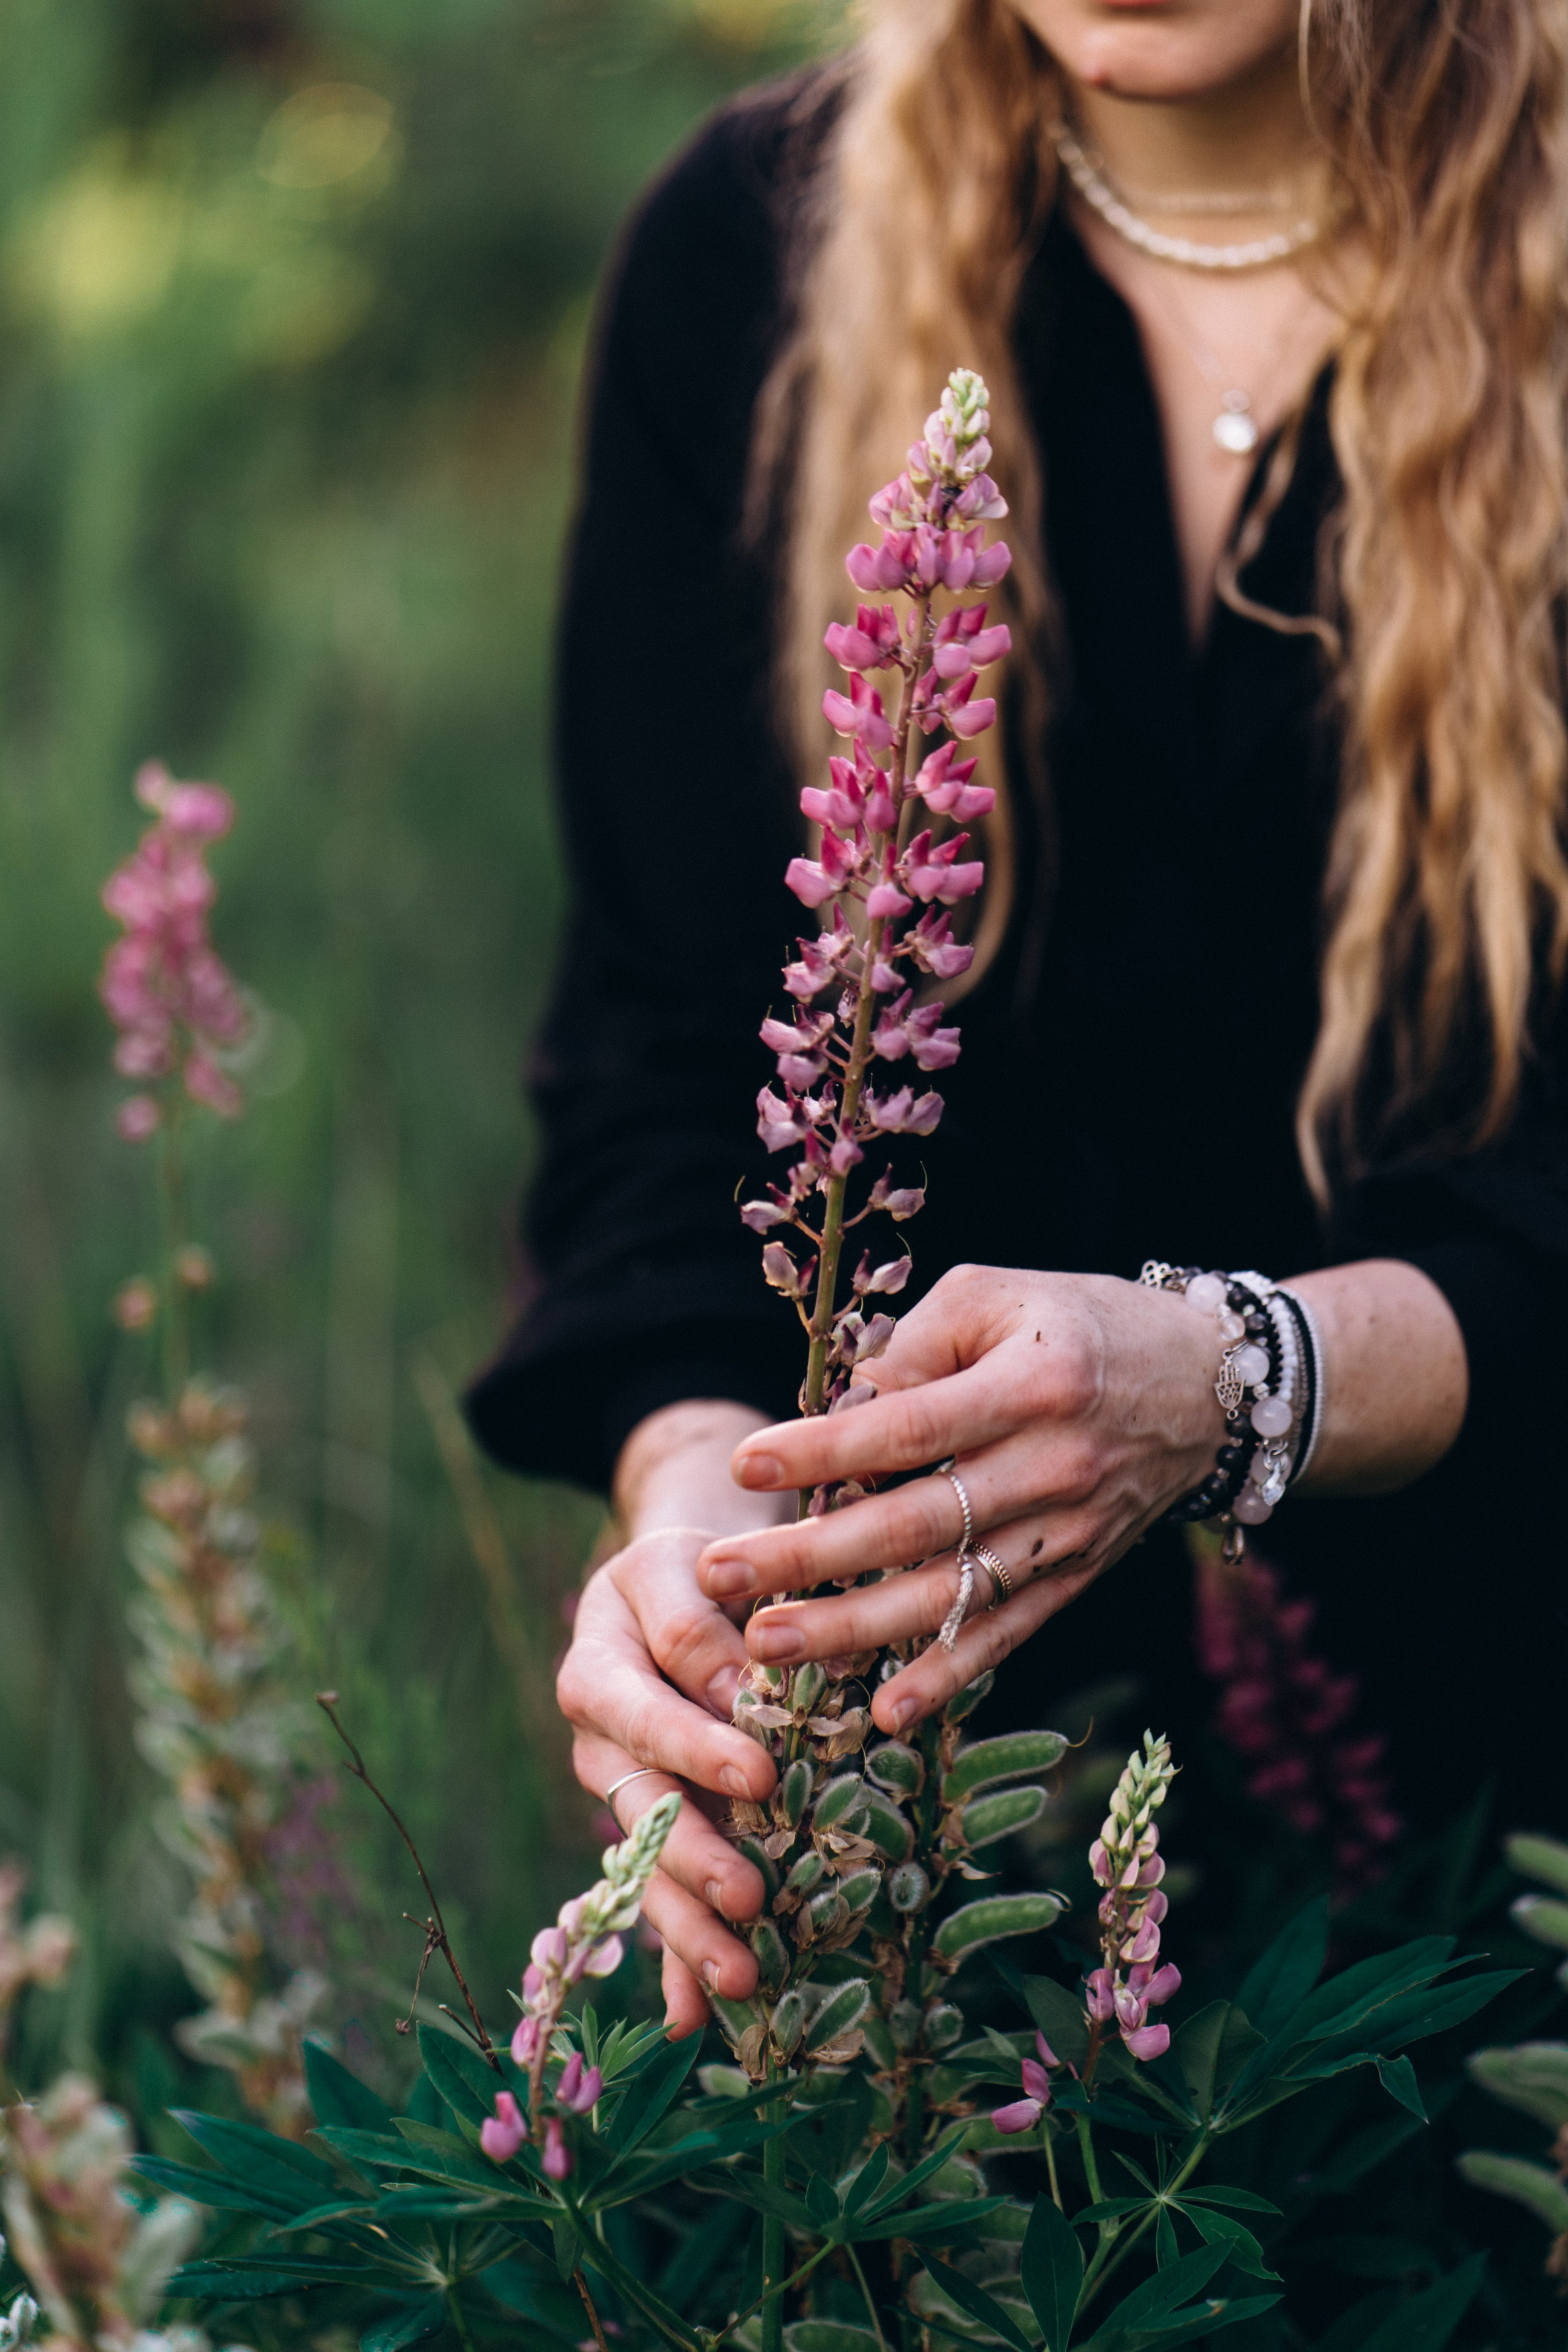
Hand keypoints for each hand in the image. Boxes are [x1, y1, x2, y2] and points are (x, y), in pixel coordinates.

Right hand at [556, 1526, 777, 2038]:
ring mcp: (623, 1796)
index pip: (643, 1711)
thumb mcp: (684, 1564)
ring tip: (743, 1978)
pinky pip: (656, 1900)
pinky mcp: (650, 1834)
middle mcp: (600, 1744)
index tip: (759, 1774)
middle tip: (751, 1897)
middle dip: (695, 1858)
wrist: (681, 1583)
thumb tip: (736, 1688)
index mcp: (598, 1668)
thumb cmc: (691, 1568)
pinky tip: (698, 2021)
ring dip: (690, 1928)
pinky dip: (676, 1962)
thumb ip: (698, 1622)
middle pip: (642, 1808)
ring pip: (648, 1869)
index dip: (697, 1745)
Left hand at [695, 1265, 1224, 1736]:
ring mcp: (1069, 1532)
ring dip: (854, 1629)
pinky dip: (946, 1677)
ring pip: (949, 1594)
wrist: (1210, 1385)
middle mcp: (1053, 1466)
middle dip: (809, 1557)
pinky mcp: (1079, 1574)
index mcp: (1031, 1384)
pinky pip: (1005, 1633)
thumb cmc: (1082, 1323)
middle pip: (914, 1524)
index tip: (743, 1466)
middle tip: (719, 1574)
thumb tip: (841, 1408)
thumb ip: (917, 1343)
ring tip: (769, 1648)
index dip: (820, 1451)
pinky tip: (883, 1712)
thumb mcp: (1001, 1296)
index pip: (905, 1429)